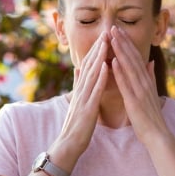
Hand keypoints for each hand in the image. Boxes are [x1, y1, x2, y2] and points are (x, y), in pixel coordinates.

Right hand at [51, 32, 108, 156]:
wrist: (68, 144)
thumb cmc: (76, 123)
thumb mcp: (77, 99)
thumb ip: (78, 83)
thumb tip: (78, 68)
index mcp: (81, 88)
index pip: (89, 65)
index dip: (96, 49)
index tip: (103, 35)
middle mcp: (81, 89)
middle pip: (90, 65)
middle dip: (98, 48)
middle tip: (105, 31)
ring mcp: (83, 98)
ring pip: (92, 73)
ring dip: (99, 57)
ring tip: (106, 42)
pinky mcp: (88, 108)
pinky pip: (95, 90)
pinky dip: (100, 77)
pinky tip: (106, 65)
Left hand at [110, 26, 169, 143]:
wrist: (157, 134)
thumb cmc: (151, 115)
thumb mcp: (151, 91)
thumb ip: (150, 75)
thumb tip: (149, 61)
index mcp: (146, 79)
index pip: (135, 57)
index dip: (127, 43)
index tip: (118, 30)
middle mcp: (144, 81)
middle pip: (132, 57)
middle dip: (122, 41)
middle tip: (113, 27)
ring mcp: (140, 90)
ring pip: (129, 66)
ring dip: (120, 51)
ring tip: (112, 37)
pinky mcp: (134, 100)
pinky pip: (126, 84)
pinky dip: (120, 71)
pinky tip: (113, 61)